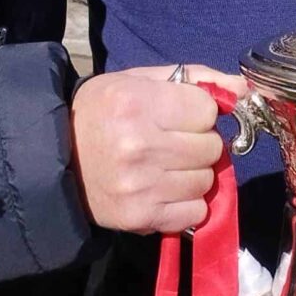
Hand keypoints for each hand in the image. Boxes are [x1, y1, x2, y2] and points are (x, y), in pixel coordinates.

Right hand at [70, 66, 233, 235]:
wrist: (54, 157)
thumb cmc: (100, 112)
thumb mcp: (137, 81)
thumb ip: (194, 78)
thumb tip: (242, 88)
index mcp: (137, 103)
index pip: (207, 110)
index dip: (196, 112)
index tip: (177, 115)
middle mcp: (140, 146)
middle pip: (211, 147)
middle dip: (198, 143)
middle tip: (171, 141)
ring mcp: (141, 186)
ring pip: (206, 181)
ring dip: (193, 174)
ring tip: (165, 166)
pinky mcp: (140, 216)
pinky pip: (195, 212)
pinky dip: (186, 203)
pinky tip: (164, 190)